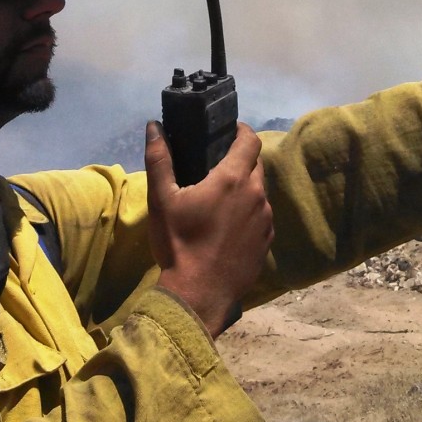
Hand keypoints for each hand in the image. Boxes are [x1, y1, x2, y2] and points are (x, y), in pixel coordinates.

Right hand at [145, 121, 273, 336]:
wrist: (199, 294)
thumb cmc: (179, 243)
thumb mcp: (161, 200)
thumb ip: (159, 159)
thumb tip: (154, 126)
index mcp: (233, 179)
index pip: (250, 141)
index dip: (242, 131)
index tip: (230, 131)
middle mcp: (257, 195)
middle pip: (256, 166)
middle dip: (241, 160)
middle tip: (218, 166)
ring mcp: (265, 221)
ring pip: (259, 193)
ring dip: (245, 189)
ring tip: (222, 199)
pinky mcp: (267, 242)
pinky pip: (261, 218)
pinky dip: (249, 213)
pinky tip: (229, 226)